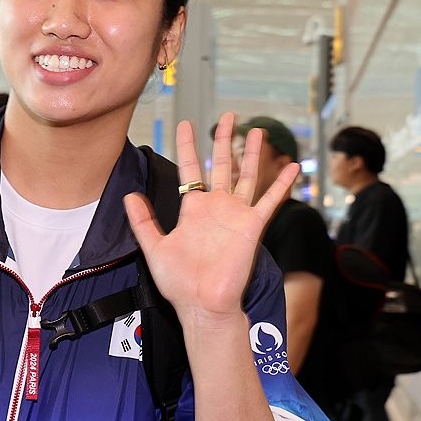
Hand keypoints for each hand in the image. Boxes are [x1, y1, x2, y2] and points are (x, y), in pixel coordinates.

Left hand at [123, 113, 297, 323]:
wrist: (202, 304)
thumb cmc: (179, 282)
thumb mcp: (154, 247)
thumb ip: (143, 221)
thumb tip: (130, 195)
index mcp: (192, 210)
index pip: (189, 169)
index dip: (187, 146)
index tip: (185, 125)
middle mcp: (215, 208)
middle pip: (220, 165)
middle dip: (223, 140)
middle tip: (227, 117)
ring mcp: (236, 215)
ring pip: (246, 176)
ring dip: (251, 153)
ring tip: (255, 131)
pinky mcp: (253, 226)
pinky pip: (269, 200)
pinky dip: (281, 184)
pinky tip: (291, 166)